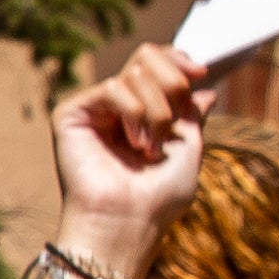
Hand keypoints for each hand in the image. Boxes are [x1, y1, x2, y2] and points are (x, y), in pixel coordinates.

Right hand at [52, 44, 208, 260]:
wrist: (128, 222)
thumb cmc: (158, 198)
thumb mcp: (189, 148)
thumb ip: (192, 114)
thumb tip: (206, 89)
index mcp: (142, 112)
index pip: (158, 63)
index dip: (179, 60)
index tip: (200, 72)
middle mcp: (116, 107)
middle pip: (147, 56)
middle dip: (172, 85)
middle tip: (170, 127)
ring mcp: (93, 109)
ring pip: (135, 74)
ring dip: (157, 113)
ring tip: (149, 149)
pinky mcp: (71, 114)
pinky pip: (113, 88)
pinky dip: (134, 113)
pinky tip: (133, 144)